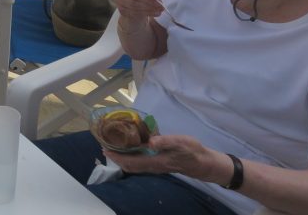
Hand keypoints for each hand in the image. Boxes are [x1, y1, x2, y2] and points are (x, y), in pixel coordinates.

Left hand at [104, 134, 222, 181]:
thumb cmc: (192, 151)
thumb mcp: (180, 142)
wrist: (203, 162)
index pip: (131, 161)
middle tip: (104, 146)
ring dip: (122, 158)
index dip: (117, 156)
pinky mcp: (159, 163)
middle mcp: (153, 167)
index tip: (105, 148)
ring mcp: (156, 167)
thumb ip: (165, 141)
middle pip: (129, 166)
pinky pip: (140, 163)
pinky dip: (131, 156)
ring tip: (113, 147)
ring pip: (134, 166)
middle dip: (116, 157)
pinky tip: (130, 148)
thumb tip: (150, 141)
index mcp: (155, 161)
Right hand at [114, 0, 162, 28]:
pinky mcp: (121, 10)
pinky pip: (134, 12)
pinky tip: (153, 13)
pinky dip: (145, 13)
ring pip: (134, 5)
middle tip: (160, 5)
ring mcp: (118, 0)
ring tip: (159, 10)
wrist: (133, 3)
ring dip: (149, 8)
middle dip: (149, 1)